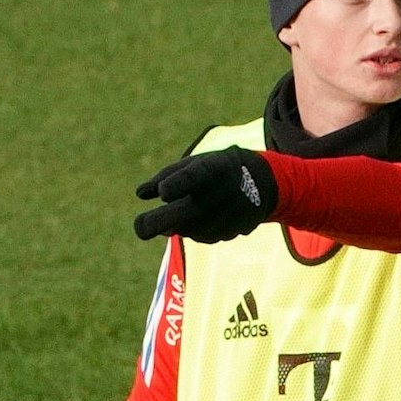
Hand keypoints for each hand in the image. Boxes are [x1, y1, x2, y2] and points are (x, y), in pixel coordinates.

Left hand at [133, 148, 277, 242]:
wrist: (262, 181)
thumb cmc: (215, 169)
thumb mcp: (193, 164)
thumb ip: (165, 177)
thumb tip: (140, 194)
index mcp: (213, 167)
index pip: (196, 176)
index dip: (179, 184)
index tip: (163, 192)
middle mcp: (224, 191)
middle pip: (188, 211)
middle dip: (160, 221)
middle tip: (139, 228)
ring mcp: (231, 214)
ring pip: (190, 228)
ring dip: (177, 224)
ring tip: (183, 210)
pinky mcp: (234, 230)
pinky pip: (202, 236)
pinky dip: (194, 230)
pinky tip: (201, 219)